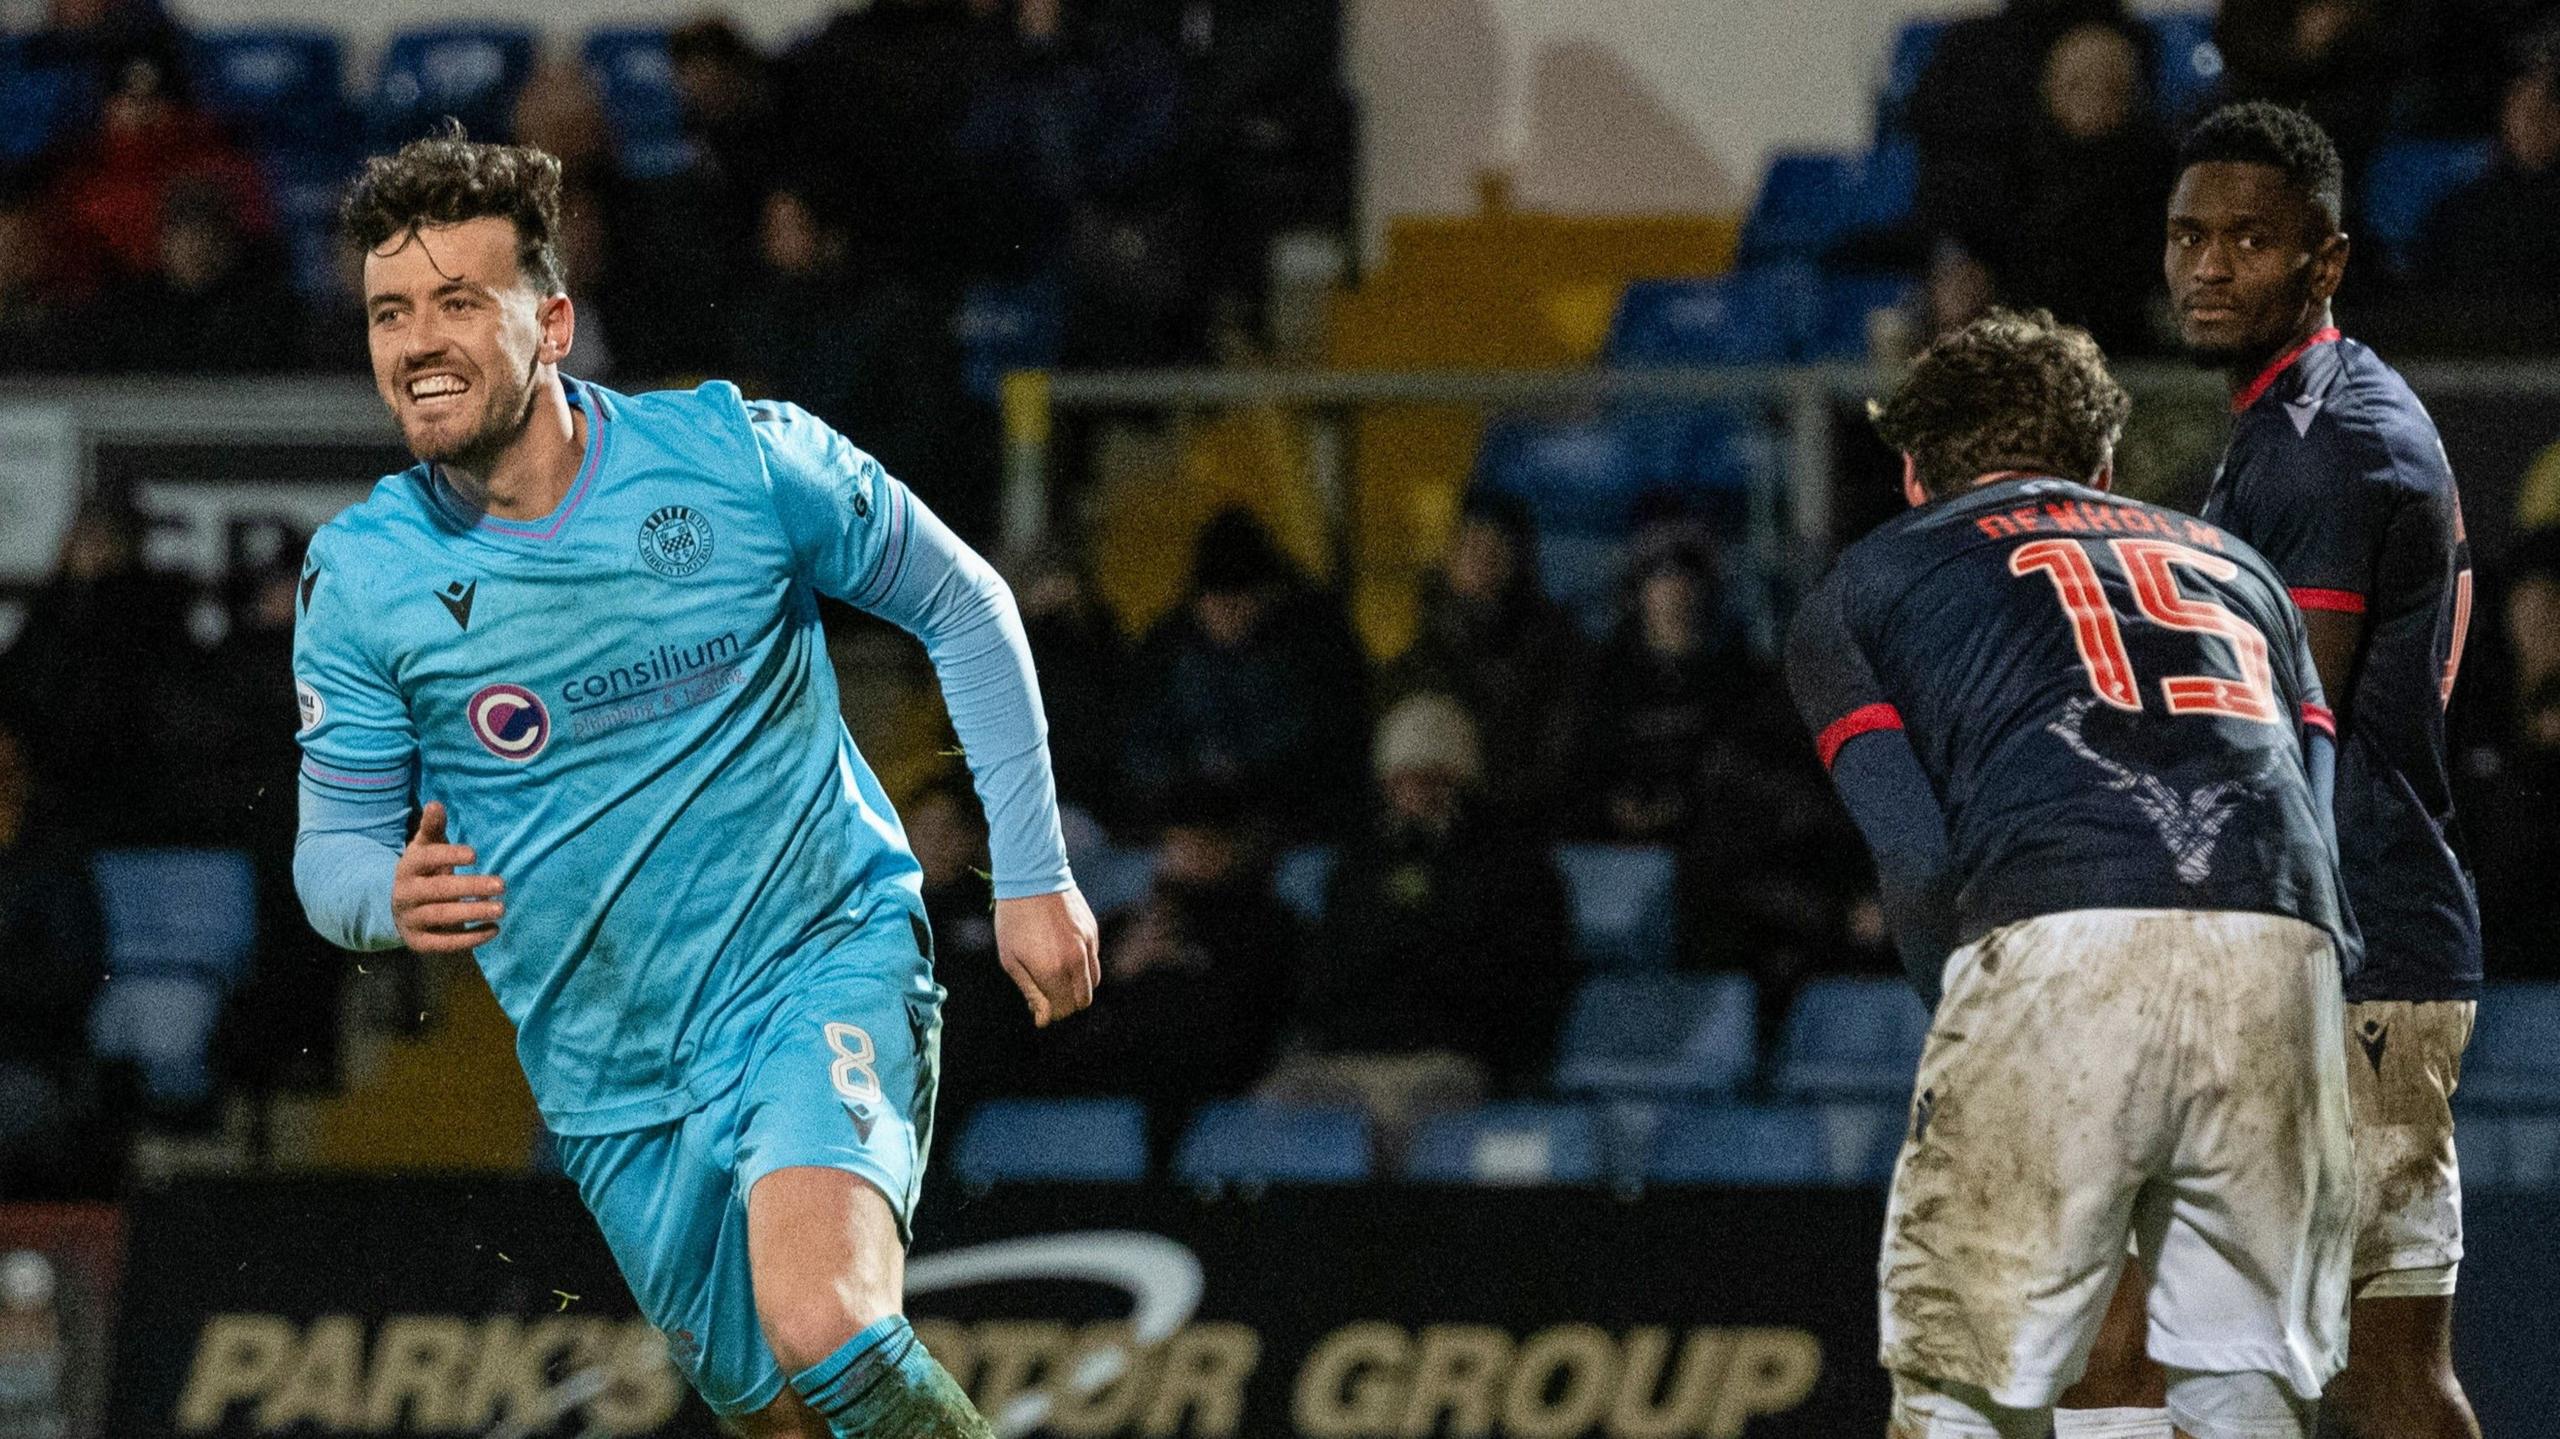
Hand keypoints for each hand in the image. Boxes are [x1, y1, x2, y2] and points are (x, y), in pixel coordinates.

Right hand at [393, 801, 504, 952]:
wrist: (397, 906)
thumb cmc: (423, 870)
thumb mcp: (425, 847)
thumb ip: (432, 828)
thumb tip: (436, 804)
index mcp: (408, 867)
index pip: (426, 859)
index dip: (449, 855)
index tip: (475, 855)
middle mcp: (405, 893)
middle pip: (438, 890)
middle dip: (470, 887)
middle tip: (501, 885)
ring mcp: (411, 919)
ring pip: (441, 917)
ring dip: (472, 913)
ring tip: (501, 909)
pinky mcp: (419, 941)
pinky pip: (443, 943)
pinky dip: (469, 939)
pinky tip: (493, 930)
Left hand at [993, 887, 1099, 1026]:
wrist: (1032, 876)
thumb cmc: (1014, 920)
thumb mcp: (1011, 959)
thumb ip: (1031, 992)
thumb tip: (1044, 1020)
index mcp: (1052, 970)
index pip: (1062, 1008)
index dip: (1050, 1013)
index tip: (1039, 1007)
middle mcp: (1076, 960)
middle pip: (1082, 1001)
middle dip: (1066, 1004)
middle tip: (1048, 995)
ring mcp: (1088, 945)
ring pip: (1093, 983)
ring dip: (1077, 987)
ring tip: (1056, 976)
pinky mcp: (1093, 931)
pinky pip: (1094, 960)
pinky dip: (1082, 966)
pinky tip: (1062, 953)